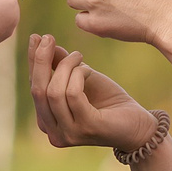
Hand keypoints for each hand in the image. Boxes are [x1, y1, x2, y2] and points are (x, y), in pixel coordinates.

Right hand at [28, 33, 158, 149]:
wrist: (138, 125)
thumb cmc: (109, 102)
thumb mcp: (81, 79)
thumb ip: (61, 66)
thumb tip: (42, 43)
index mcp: (48, 122)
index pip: (35, 88)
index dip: (33, 62)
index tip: (36, 37)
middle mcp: (53, 133)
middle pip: (38, 91)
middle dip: (41, 61)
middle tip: (48, 38)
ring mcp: (69, 133)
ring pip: (53, 92)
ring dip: (65, 67)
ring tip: (78, 55)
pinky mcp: (86, 128)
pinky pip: (72, 94)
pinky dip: (78, 75)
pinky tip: (88, 69)